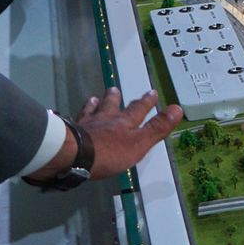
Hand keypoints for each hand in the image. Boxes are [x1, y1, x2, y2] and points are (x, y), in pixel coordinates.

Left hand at [31, 86, 182, 182]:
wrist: (72, 155)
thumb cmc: (109, 152)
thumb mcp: (139, 142)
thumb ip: (157, 127)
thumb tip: (178, 108)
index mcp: (124, 122)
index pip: (138, 109)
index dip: (147, 102)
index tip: (152, 92)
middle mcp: (105, 119)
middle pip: (111, 105)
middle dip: (116, 98)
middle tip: (115, 89)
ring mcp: (85, 124)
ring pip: (91, 110)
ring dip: (94, 104)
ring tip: (94, 98)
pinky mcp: (69, 132)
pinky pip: (71, 121)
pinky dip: (71, 117)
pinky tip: (66, 114)